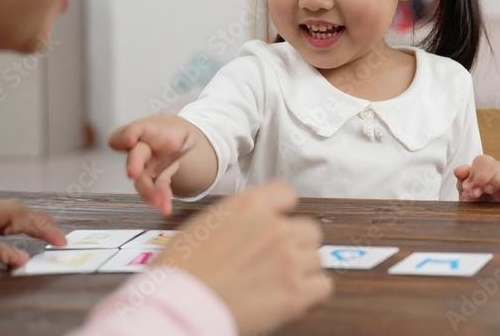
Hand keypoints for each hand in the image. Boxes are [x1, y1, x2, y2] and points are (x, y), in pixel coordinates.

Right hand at [109, 115, 196, 214]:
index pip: (135, 129)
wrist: (175, 139)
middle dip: (134, 164)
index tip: (130, 139)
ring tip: (160, 204)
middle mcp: (141, 149)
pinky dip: (160, 197)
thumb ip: (182, 136)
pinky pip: (156, 187)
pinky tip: (165, 207)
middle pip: (135, 156)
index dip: (128, 133)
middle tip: (133, 173)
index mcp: (147, 131)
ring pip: (143, 178)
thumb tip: (187, 142)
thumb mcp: (180, 128)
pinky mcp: (153, 178)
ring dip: (150, 191)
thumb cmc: (171, 131)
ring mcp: (145, 165)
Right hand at [155, 182, 331, 333]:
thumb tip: (248, 226)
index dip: (283, 212)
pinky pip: (323, 285)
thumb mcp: (204, 226)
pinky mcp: (296, 292)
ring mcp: (288, 259)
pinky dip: (311, 294)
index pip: (286, 194)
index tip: (278, 223)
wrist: (176, 306)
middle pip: (309, 229)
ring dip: (302, 270)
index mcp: (249, 206)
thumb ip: (236, 219)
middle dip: (296, 245)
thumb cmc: (179, 273)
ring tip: (277, 284)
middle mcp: (274, 228)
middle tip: (276, 262)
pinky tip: (292, 298)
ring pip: (316, 258)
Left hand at [454, 155, 499, 201]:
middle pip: (498, 164)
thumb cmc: (471, 200)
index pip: (483, 161)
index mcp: (485, 168)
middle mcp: (499, 172)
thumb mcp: (463, 189)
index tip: (466, 187)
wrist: (475, 218)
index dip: (475, 172)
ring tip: (487, 192)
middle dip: (484, 177)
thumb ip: (461, 177)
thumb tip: (460, 170)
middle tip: (474, 193)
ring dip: (498, 180)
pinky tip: (498, 201)